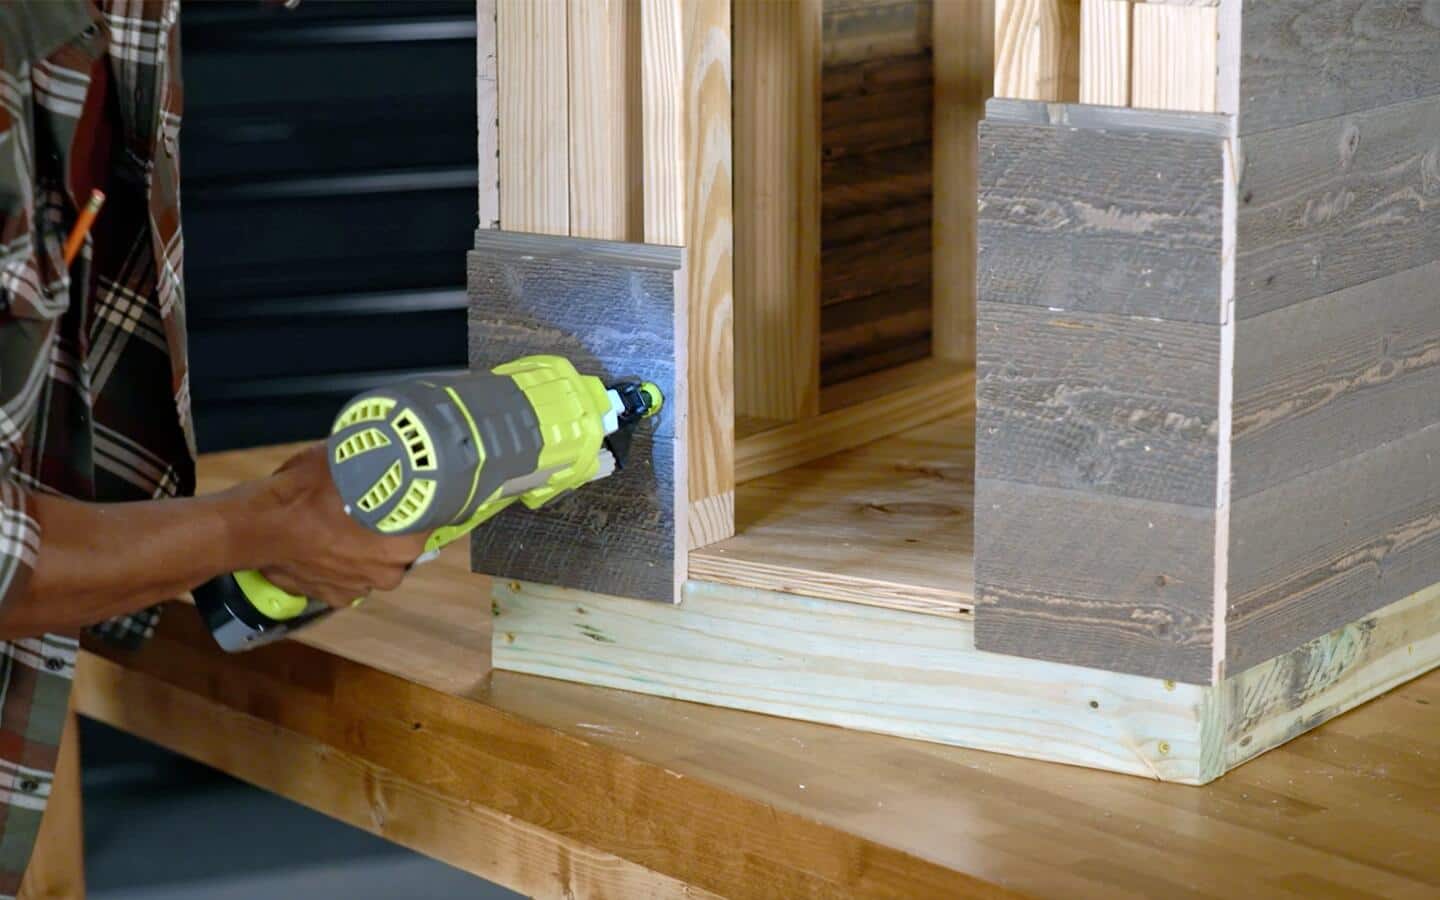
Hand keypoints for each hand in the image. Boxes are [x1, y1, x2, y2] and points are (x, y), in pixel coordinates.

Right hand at [248, 444, 428, 607]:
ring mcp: (359, 589)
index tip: (412, 493)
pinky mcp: (332, 599)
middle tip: (372, 507)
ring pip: (373, 565)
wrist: (256, 526)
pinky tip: (327, 545)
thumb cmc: (306, 492)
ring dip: (364, 550)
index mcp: (403, 543)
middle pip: (401, 547)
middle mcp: (388, 573)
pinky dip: (340, 565)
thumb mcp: (346, 461)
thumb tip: (387, 445)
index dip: (421, 507)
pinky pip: (347, 579)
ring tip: (344, 526)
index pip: (428, 523)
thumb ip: (373, 461)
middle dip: (389, 530)